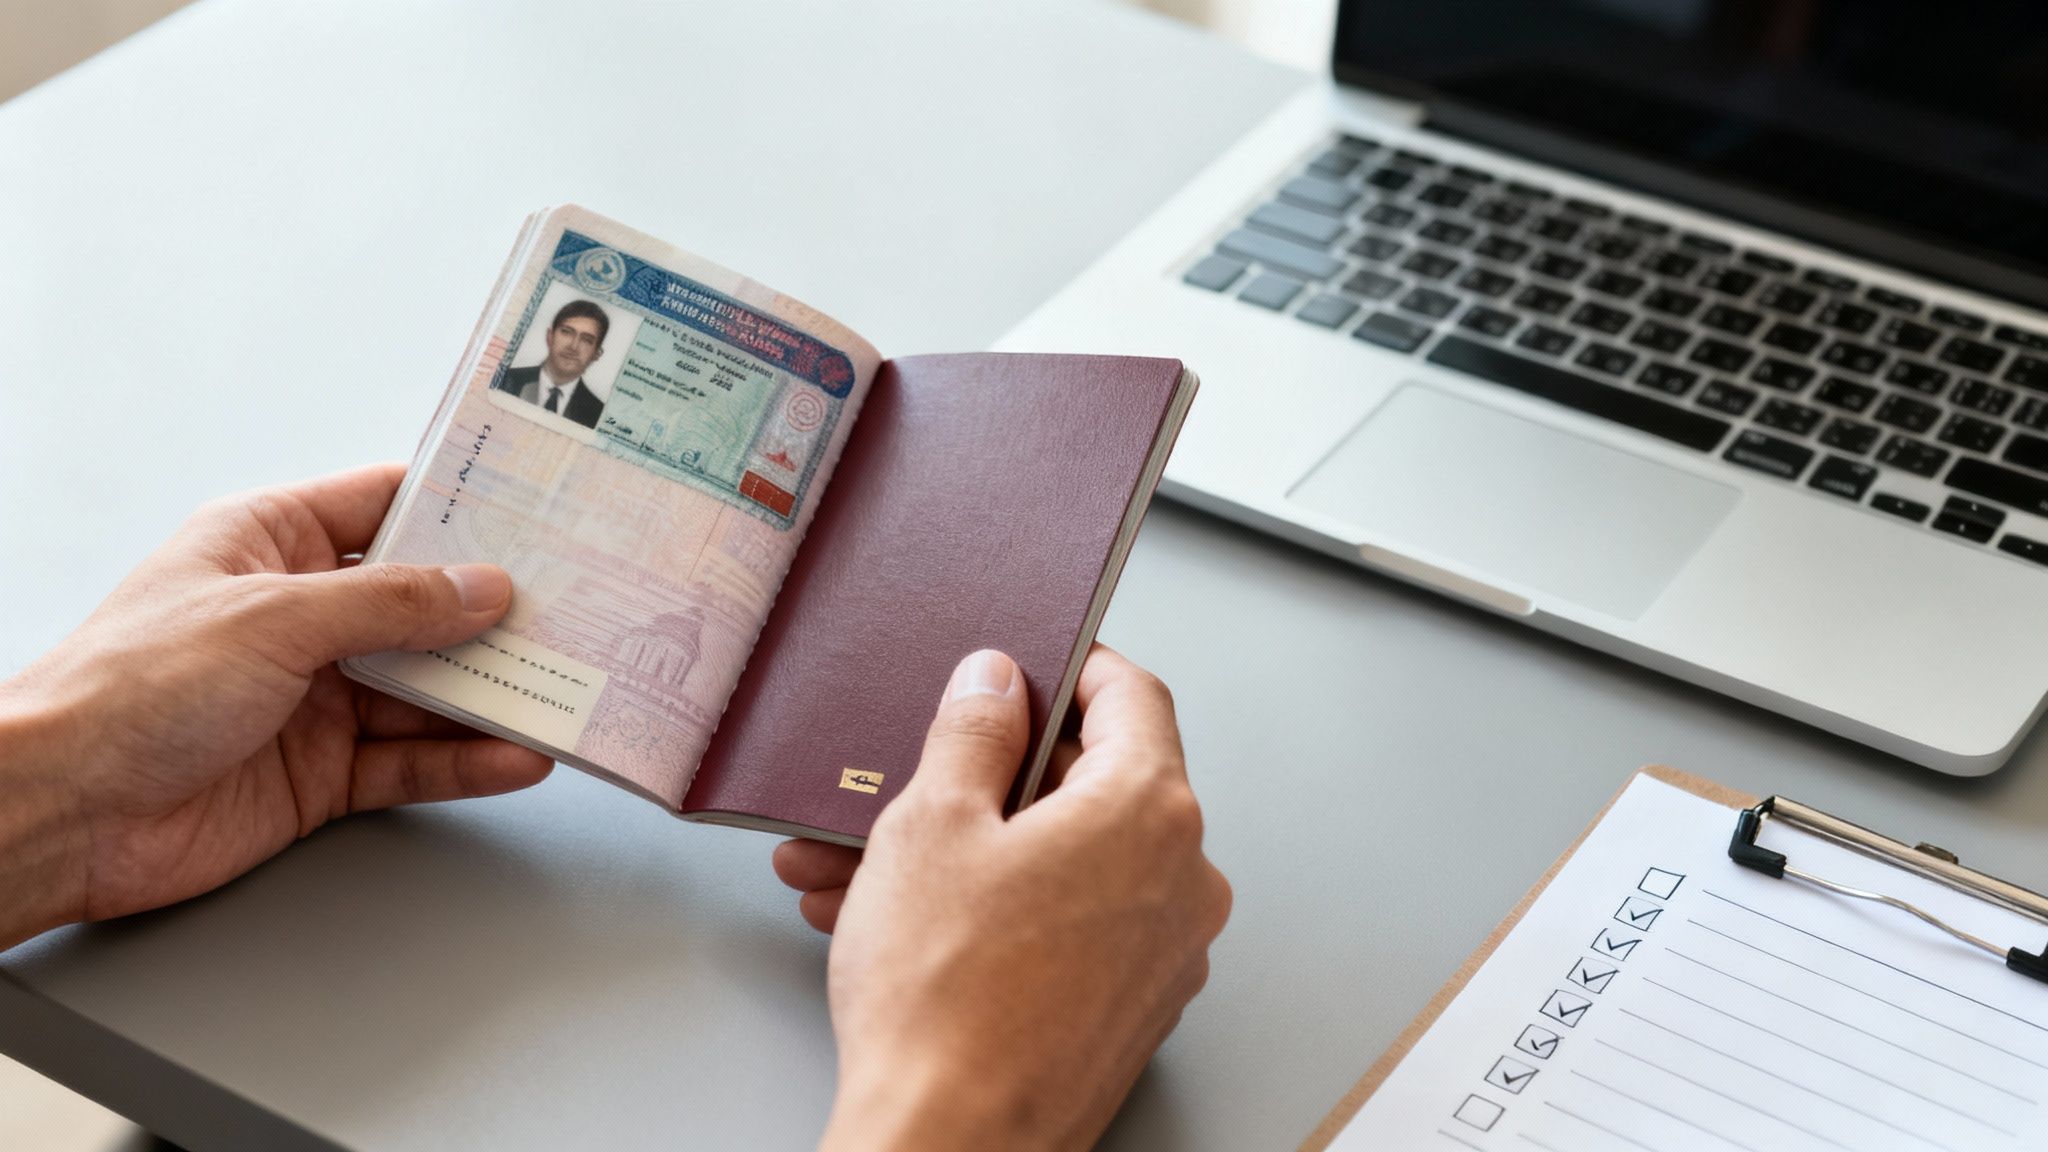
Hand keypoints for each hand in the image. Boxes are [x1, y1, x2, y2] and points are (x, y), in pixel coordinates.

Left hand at [0, 464, 552, 949]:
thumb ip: (389, 605)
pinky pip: (411, 758)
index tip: (536, 511)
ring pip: (427, 688)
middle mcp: (296, 615)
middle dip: (495, 611)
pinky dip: (466, 759)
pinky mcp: (320, 772)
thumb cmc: (126, 690)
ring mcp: (311, 696)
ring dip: (493, 693)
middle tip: (577, 609)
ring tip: (567, 689)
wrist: (61, 813)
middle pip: (421, 604)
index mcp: (268, 542)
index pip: (383, 507)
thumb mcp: (273, 618)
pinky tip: (517, 755)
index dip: (459, 507)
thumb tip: (481, 588)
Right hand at [774, 646, 1230, 1149]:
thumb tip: (996, 683)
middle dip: (986, 778)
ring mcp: (1164, 952)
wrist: (949, 1146)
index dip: (1073, 667)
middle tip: (910, 775)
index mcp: (1149, 811)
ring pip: (1062, 863)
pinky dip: (994, 908)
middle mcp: (1182, 880)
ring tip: (857, 865)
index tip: (1028, 665)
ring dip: (968, 851)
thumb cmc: (943, 998)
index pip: (1133, 696)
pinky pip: (1066, 924)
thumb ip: (974, 732)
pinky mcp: (1131, 1008)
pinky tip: (900, 918)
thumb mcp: (933, 823)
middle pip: (1092, 784)